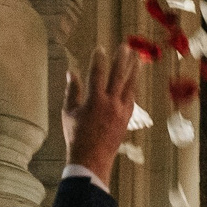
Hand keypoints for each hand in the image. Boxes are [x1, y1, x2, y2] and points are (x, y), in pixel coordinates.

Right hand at [64, 45, 143, 177]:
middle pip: (118, 76)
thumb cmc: (76, 136)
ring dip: (133, 71)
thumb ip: (72, 91)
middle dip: (122, 59)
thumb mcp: (69, 112)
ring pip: (129, 86)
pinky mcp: (126, 119)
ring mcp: (121, 112)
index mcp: (94, 100)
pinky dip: (133, 88)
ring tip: (137, 59)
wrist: (91, 160)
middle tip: (126, 46)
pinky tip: (134, 81)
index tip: (101, 48)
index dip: (99, 59)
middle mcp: (110, 103)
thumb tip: (71, 72)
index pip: (97, 73)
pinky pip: (132, 99)